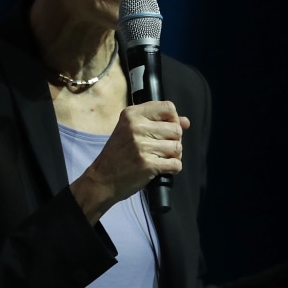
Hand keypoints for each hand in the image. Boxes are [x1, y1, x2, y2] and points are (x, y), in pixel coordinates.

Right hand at [70, 101, 188, 223]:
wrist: (102, 180)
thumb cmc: (118, 154)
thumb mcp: (130, 130)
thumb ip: (158, 122)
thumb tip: (186, 122)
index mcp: (131, 114)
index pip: (168, 108)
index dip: (174, 120)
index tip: (167, 130)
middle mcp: (136, 127)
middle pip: (176, 129)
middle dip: (174, 141)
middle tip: (161, 149)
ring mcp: (142, 146)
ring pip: (178, 147)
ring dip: (173, 156)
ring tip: (160, 159)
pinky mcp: (148, 164)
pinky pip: (176, 164)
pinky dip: (173, 168)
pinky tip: (162, 168)